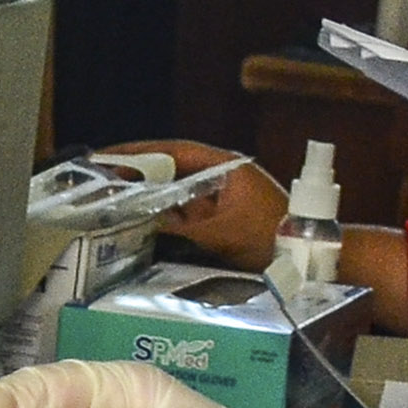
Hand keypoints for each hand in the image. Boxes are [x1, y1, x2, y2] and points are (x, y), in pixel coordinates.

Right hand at [95, 138, 279, 269]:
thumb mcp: (220, 233)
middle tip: (101, 177)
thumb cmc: (269, 237)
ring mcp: (221, 196)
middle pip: (171, 167)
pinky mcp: (221, 216)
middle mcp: (221, 176)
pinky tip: (139, 219)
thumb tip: (142, 220)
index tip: (108, 155)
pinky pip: (186, 210)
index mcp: (224, 167)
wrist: (306, 256)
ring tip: (112, 196)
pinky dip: (164, 214)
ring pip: (176, 190)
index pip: (174, 151)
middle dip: (138, 172)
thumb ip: (179, 227)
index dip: (139, 152)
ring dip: (148, 193)